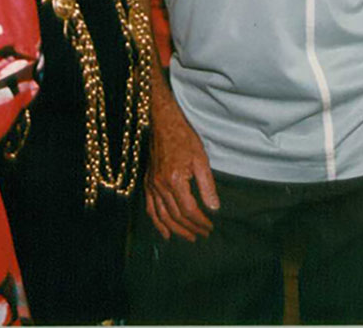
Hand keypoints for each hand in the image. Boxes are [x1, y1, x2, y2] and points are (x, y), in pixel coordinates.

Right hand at [145, 86, 219, 240]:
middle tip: (203, 234)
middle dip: (191, 228)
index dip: (200, 221)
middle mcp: (160, 186)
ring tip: (189, 238)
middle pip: (176, 216)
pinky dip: (157, 223)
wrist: (163, 124)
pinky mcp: (147, 183)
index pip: (189, 210)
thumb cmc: (184, 138)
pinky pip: (150, 208)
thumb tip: (214, 208)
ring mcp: (151, 185)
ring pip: (162, 216)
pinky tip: (165, 233)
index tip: (210, 227)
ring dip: (176, 230)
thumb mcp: (201, 159)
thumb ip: (207, 186)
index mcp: (175, 180)